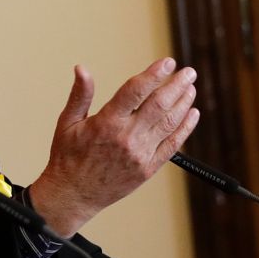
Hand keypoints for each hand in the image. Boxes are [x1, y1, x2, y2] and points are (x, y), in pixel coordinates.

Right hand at [27, 59, 198, 237]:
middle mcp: (126, 137)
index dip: (154, 74)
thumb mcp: (66, 123)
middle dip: (177, 85)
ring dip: (184, 103)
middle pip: (159, 104)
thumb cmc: (67, 158)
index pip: (135, 91)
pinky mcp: (148, 169)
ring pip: (170, 122)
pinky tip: (192, 114)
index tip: (168, 62)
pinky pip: (173, 145)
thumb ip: (80, 95)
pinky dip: (185, 128)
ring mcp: (140, 154)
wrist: (73, 195)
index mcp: (106, 123)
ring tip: (190, 88)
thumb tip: (81, 68)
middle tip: (188, 72)